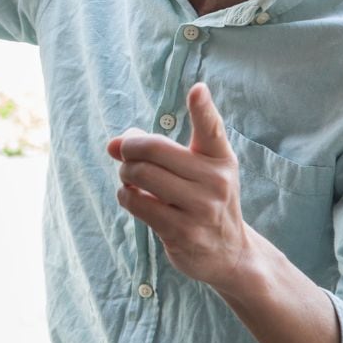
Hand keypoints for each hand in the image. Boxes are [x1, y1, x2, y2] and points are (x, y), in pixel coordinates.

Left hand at [107, 83, 251, 289]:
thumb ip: (158, 150)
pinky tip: (133, 198)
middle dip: (129, 150)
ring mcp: (201, 208)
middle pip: (153, 149)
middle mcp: (216, 181)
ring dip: (125, 175)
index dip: (202, 108)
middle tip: (127, 157)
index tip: (197, 89)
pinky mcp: (182, 231)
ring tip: (130, 180)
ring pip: (140, 174)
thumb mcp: (194, 170)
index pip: (212, 129)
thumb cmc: (204, 199)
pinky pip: (136, 202)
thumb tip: (113, 144)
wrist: (229, 253)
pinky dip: (125, 196)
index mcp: (220, 158)